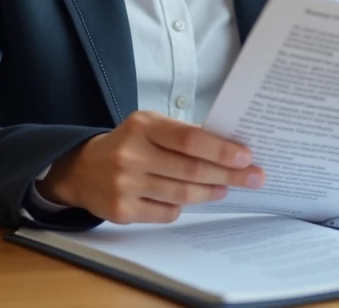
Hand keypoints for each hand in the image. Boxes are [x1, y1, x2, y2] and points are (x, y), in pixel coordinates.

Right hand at [39, 111, 264, 223]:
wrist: (83, 169)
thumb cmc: (129, 143)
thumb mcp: (151, 126)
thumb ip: (184, 133)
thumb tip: (230, 146)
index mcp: (143, 126)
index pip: (190, 139)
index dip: (221, 150)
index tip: (246, 157)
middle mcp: (132, 154)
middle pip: (191, 170)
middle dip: (228, 175)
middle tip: (254, 178)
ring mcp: (125, 185)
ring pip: (182, 194)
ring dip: (211, 192)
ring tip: (226, 188)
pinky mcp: (122, 211)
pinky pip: (167, 212)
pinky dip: (183, 206)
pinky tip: (191, 198)